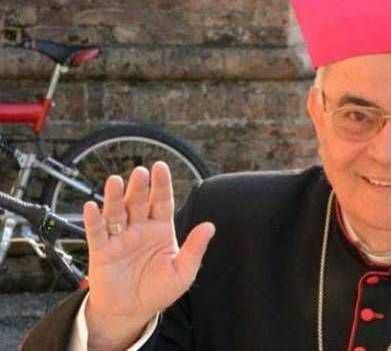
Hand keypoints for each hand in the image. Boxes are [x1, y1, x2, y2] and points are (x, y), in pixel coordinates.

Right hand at [82, 161, 214, 349]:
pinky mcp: (102, 251)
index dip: (162, 185)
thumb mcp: (183, 272)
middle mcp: (140, 229)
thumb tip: (210, 227)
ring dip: (115, 197)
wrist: (132, 312)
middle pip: (139, 202)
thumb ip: (195, 249)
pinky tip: (91, 207)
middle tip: (140, 172)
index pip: (162, 202)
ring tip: (115, 181)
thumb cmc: (158, 291)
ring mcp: (120, 238)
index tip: (160, 167)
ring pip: (117, 212)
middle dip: (140, 187)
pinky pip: (96, 232)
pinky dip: (93, 220)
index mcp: (161, 230)